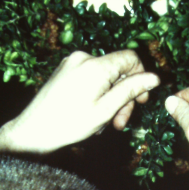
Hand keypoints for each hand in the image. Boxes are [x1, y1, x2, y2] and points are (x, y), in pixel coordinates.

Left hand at [0, 51, 159, 153]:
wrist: (34, 131)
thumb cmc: (70, 124)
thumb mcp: (106, 110)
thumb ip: (131, 90)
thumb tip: (154, 78)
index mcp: (96, 65)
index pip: (131, 58)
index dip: (141, 77)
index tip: (141, 100)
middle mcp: (83, 58)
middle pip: (117, 70)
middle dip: (123, 96)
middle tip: (120, 122)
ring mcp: (72, 63)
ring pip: (104, 77)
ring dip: (110, 99)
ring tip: (105, 124)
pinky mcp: (64, 71)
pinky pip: (91, 78)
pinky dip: (97, 95)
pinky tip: (92, 115)